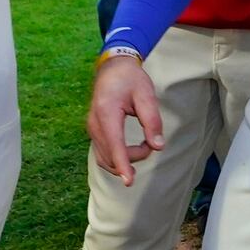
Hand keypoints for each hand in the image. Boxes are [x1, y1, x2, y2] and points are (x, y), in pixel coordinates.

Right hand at [87, 52, 164, 185]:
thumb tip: (158, 146)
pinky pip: (102, 153)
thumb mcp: (146, 95)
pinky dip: (116, 157)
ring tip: (144, 147)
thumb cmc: (130, 79)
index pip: (114, 145)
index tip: (129, 181)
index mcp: (106, 113)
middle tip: (151, 144)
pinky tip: (130, 152)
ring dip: (124, 160)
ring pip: (104, 158)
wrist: (113, 68)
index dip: (123, 164)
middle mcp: (94, 124)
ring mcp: (92, 129)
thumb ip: (152, 121)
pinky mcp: (94, 131)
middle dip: (132, 158)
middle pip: (110, 155)